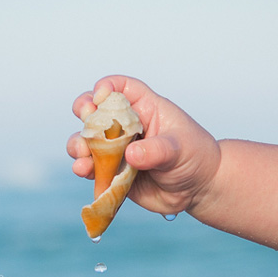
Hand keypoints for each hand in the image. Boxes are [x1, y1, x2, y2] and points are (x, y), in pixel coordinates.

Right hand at [68, 75, 221, 217]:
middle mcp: (126, 125)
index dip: (107, 86)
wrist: (198, 190)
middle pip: (96, 109)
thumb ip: (157, 150)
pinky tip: (82, 169)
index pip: (122, 87)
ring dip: (79, 144)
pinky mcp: (112, 171)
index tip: (100, 96)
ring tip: (82, 152)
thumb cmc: (194, 157)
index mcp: (145, 108)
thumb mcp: (180, 149)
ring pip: (88, 140)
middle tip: (85, 117)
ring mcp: (117, 149)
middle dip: (84, 110)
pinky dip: (83, 167)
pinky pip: (92, 167)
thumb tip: (131, 154)